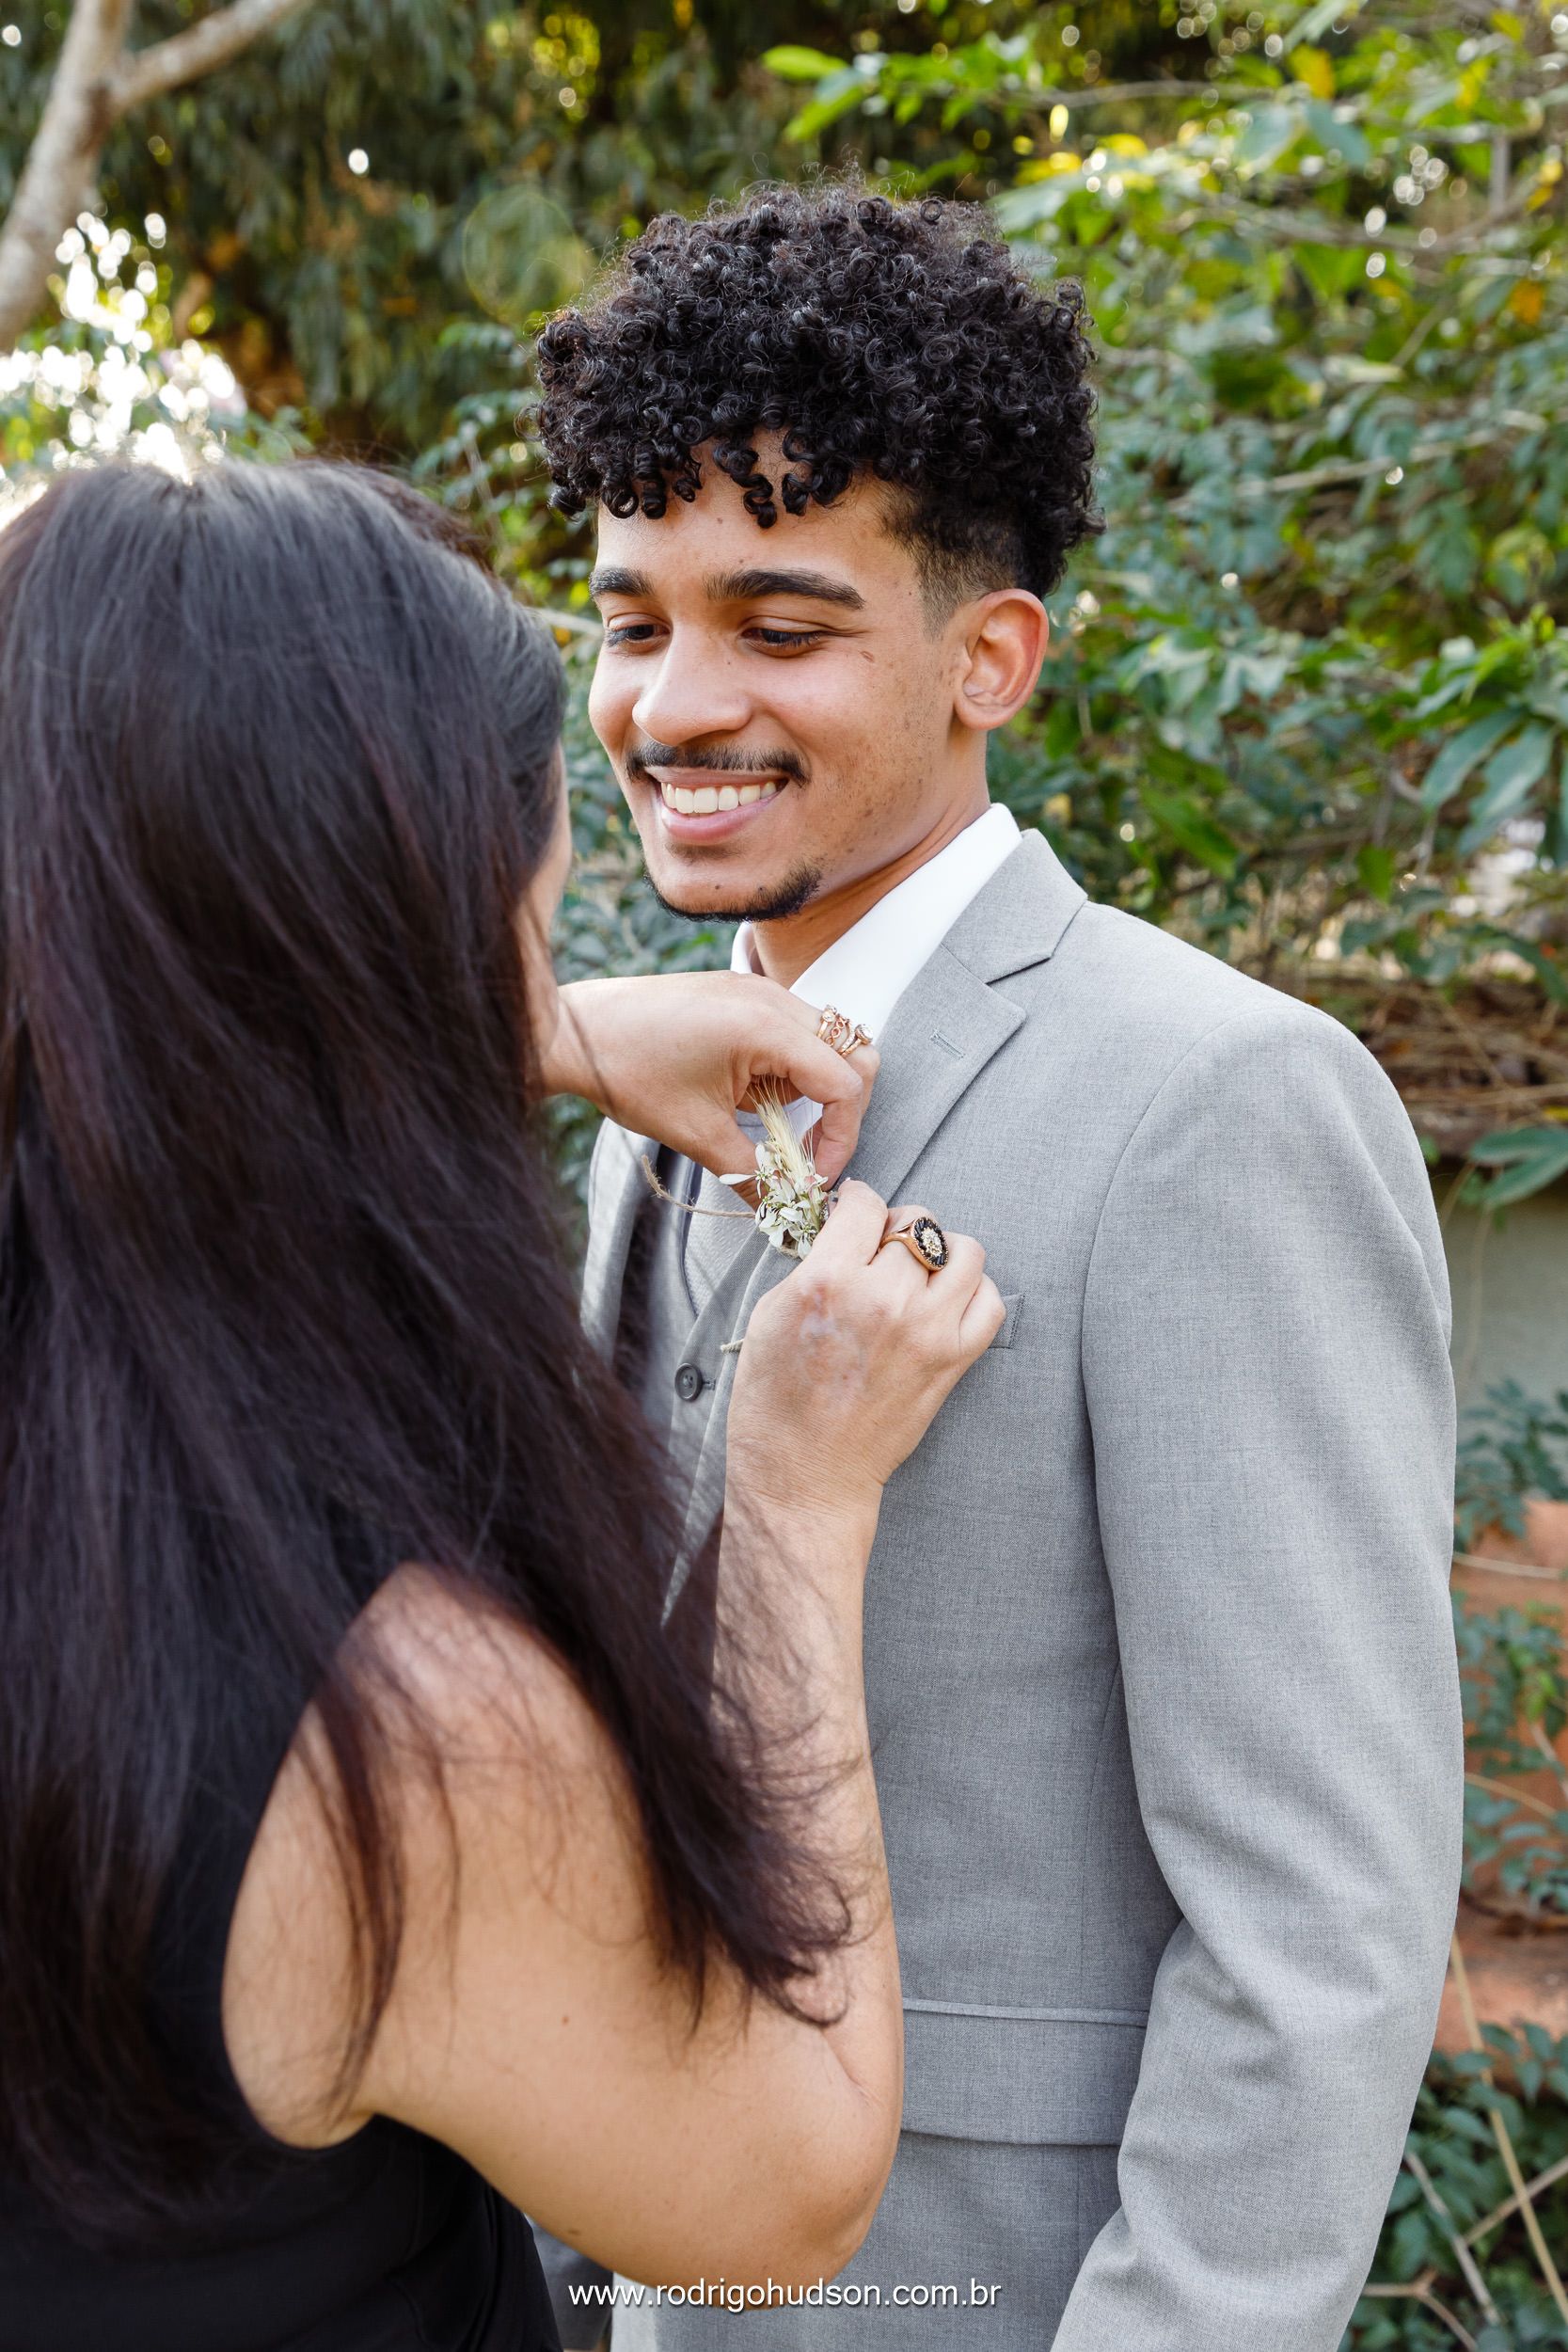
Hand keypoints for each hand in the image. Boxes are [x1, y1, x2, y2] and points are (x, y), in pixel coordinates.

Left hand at [543, 973, 878, 1184]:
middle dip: (843, 1113)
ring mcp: (761, 992)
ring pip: (830, 1043)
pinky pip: (796, 1034)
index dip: (839, 1138)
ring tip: (778, 1130)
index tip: (810, 1176)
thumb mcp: (695, 1134)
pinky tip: (757, 1100)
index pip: (846, 1083)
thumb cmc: (627, 1073)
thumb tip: (786, 1207)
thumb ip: (752, 1173)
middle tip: (808, 1156)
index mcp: (766, 1026)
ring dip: (818, 1092)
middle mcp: (773, 999)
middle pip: (855, 1054)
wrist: (574, 1031)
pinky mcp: (745, 996)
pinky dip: (794, 1071)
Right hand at [725, 1182, 1003, 1531]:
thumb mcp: (770, 1316)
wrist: (805, 1476)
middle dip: (896, 1230)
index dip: (857, 1204)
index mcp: (827, 1282)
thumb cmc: (775, 1405)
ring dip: (942, 1253)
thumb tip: (847, 1231)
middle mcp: (883, 1300)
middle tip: (880, 1254)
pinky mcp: (952, 1360)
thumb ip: (815, 1264)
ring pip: (964, 1250)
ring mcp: (926, 1330)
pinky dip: (973, 1292)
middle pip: (916, 1222)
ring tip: (918, 1275)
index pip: (865, 1205)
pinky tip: (944, 1304)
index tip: (855, 1214)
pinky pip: (990, 1300)